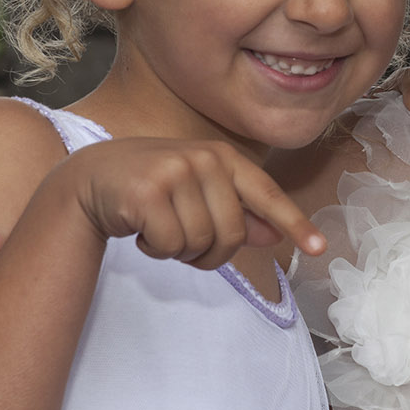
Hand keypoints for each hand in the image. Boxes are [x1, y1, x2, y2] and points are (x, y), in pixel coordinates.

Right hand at [64, 138, 325, 268]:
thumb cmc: (150, 189)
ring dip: (179, 251)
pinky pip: (171, 245)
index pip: (267, 194)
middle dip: (210, 252)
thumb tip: (272, 235)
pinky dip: (156, 249)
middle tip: (183, 244)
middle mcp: (203, 157)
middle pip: (233, 234)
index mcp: (222, 156)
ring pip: (201, 242)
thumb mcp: (196, 194)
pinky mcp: (148, 191)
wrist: (89, 179)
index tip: (320, 248)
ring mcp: (175, 171)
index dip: (294, 223)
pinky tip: (139, 229)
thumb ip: (235, 212)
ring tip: (158, 229)